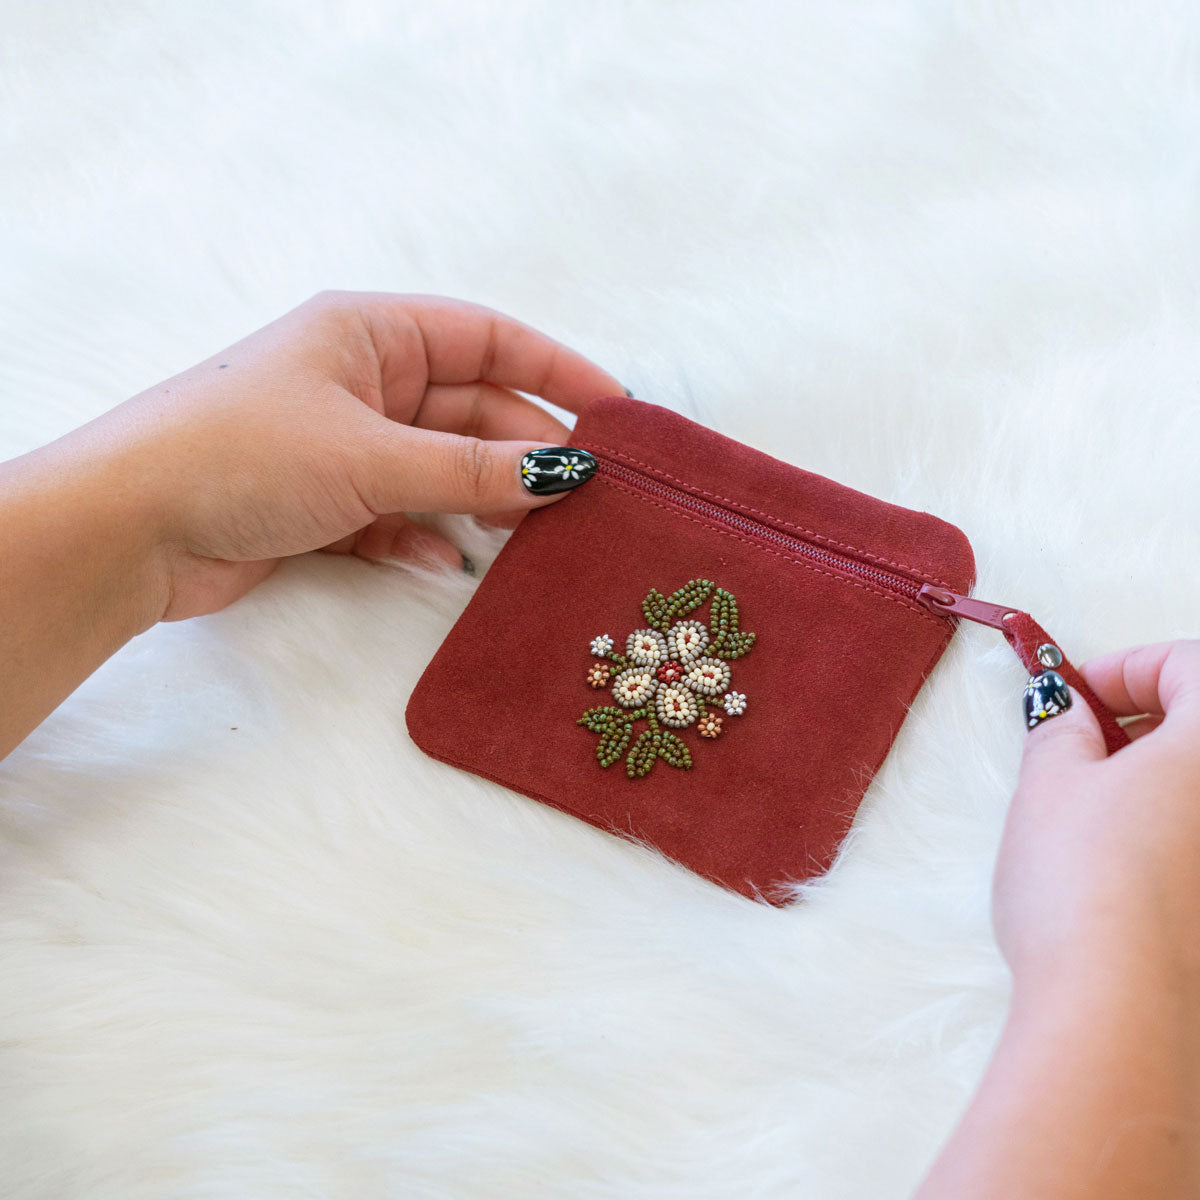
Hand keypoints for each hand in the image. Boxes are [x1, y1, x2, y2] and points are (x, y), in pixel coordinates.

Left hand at [66, 291, 622, 620]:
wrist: (129, 528)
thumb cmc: (242, 454)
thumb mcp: (371, 456)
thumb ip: (472, 469)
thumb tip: (565, 470)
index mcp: (369, 333)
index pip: (487, 337)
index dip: (556, 368)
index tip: (616, 410)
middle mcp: (361, 381)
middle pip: (471, 410)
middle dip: (523, 452)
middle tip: (580, 497)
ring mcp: (344, 444)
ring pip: (439, 468)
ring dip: (480, 501)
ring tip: (528, 536)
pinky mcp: (325, 504)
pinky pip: (399, 517)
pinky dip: (426, 539)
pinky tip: (449, 565)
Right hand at [915, 641, 1199, 1199]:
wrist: (1115, 1009)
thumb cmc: (1083, 883)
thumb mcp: (1048, 784)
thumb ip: (1062, 729)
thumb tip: (1071, 714)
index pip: (1191, 665)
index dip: (1129, 666)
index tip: (1079, 693)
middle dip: (1145, 722)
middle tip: (1083, 744)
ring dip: (1161, 780)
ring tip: (1095, 809)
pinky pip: (1199, 842)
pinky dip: (1175, 832)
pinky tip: (1126, 862)